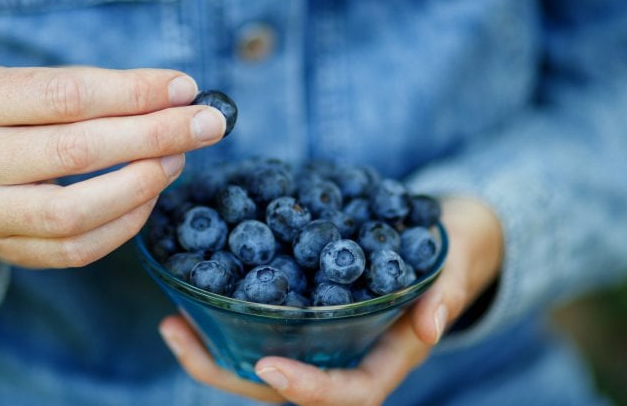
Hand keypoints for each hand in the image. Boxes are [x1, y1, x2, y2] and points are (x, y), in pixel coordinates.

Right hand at [0, 66, 225, 286]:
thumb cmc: (21, 122)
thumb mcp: (43, 88)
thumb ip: (105, 91)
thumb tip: (182, 97)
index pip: (69, 95)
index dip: (135, 92)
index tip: (187, 89)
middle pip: (77, 150)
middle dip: (155, 135)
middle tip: (206, 126)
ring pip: (77, 210)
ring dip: (143, 183)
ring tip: (177, 159)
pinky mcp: (10, 251)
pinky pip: (80, 247)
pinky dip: (128, 221)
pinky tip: (152, 194)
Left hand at [158, 197, 503, 405]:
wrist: (439, 237)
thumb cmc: (451, 252)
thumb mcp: (455, 265)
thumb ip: (447, 292)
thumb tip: (433, 324)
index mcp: (384, 361)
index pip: (347, 395)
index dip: (307, 389)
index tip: (268, 367)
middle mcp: (345, 359)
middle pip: (283, 390)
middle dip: (229, 372)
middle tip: (180, 334)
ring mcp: (320, 343)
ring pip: (262, 365)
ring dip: (214, 351)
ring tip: (171, 321)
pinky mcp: (303, 318)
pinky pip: (260, 331)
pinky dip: (225, 320)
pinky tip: (193, 295)